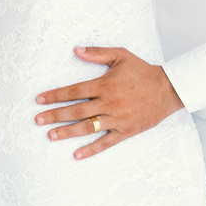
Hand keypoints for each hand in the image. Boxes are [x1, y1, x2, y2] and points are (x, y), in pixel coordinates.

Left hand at [33, 46, 184, 159]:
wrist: (168, 89)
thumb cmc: (143, 71)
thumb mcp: (121, 56)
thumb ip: (97, 53)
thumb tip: (76, 50)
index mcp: (105, 85)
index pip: (74, 91)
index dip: (55, 95)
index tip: (40, 100)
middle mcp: (108, 103)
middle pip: (76, 110)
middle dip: (55, 115)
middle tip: (37, 120)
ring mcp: (117, 119)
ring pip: (88, 127)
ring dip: (67, 132)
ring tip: (50, 136)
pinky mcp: (126, 131)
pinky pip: (106, 143)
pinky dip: (91, 149)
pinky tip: (77, 154)